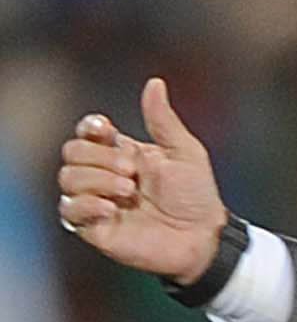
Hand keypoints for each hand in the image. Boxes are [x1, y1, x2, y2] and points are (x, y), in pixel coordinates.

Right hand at [56, 78, 227, 283]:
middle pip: (72, 152)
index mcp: (123, 154)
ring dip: (97, 180)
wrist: (203, 237)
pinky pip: (69, 211)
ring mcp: (97, 201)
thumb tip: (155, 83)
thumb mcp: (185, 152)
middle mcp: (105, 175)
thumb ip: (163, 120)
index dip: (90, 128)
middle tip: (132, 172)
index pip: (87, 133)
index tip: (106, 131)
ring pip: (67, 178)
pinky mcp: (94, 227)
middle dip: (99, 158)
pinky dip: (87, 205)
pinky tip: (113, 209)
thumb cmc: (197, 197)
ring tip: (128, 191)